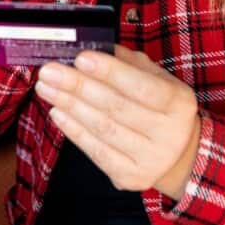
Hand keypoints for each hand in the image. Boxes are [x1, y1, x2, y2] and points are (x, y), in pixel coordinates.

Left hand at [35, 45, 200, 199]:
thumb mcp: (157, 80)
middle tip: (49, 72)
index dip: (110, 72)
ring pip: (102, 129)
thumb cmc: (160, 107)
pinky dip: (73, 130)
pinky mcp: (130, 177)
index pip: (141, 86)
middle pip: (116, 107)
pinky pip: (96, 151)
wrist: (178, 155)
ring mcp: (149, 159)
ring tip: (46, 88)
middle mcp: (168, 134)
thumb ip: (128, 63)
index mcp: (178, 103)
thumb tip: (92, 47)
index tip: (81, 58)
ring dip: (70, 106)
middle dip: (78, 86)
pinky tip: (57, 112)